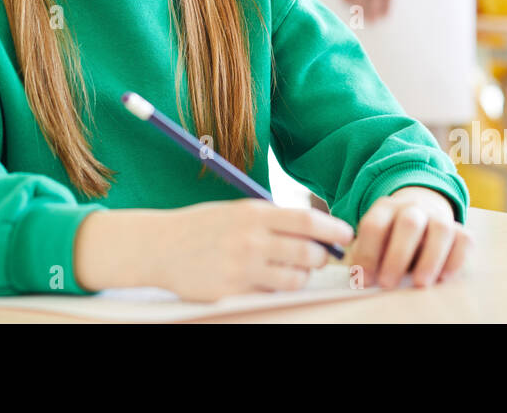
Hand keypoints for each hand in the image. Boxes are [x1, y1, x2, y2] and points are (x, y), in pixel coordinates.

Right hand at [145, 199, 354, 301]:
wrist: (160, 246)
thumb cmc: (202, 227)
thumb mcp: (237, 212)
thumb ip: (271, 220)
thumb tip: (313, 231)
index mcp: (254, 213)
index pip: (307, 221)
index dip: (334, 229)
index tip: (347, 234)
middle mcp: (251, 239)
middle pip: (308, 253)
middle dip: (321, 257)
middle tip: (319, 257)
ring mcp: (242, 267)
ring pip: (295, 279)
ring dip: (302, 276)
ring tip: (293, 271)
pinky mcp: (233, 291)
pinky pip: (271, 294)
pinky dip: (277, 290)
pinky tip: (267, 281)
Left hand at [346, 186, 471, 289]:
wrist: (421, 213)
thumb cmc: (390, 237)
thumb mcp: (374, 241)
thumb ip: (366, 256)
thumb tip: (362, 279)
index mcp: (386, 208)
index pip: (374, 225)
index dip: (367, 253)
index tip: (364, 279)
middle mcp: (413, 208)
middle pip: (409, 223)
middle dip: (397, 256)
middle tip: (387, 283)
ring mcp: (438, 217)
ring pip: (441, 229)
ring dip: (430, 259)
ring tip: (418, 283)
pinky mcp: (460, 230)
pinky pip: (464, 240)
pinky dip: (455, 260)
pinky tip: (442, 278)